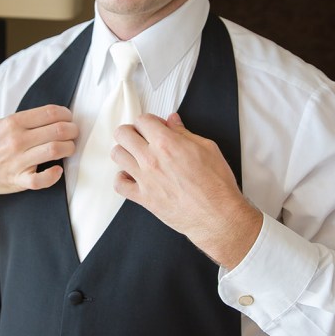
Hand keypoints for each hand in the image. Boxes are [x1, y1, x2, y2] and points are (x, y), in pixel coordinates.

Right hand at [0, 105, 78, 225]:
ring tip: (69, 148)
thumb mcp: (1, 124)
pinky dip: (53, 175)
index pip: (50, 112)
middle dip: (72, 131)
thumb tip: (54, 117)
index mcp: (13, 123)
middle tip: (74, 133)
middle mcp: (16, 140)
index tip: (69, 118)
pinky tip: (57, 170)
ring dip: (69, 148)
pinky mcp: (18, 180)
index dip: (66, 114)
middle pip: (58, 130)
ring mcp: (18, 161)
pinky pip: (41, 180)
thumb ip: (26, 121)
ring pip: (55, 150)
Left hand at [112, 112, 261, 268]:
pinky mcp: (143, 197)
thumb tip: (173, 122)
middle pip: (122, 134)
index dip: (149, 121)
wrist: (217, 215)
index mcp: (167, 143)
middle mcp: (151, 159)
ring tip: (136, 156)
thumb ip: (184, 133)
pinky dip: (122, 178)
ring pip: (117, 155)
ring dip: (125, 152)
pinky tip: (132, 176)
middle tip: (142, 138)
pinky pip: (119, 184)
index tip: (156, 127)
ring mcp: (144, 179)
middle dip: (131, 132)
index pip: (142, 120)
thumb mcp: (207, 148)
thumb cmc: (216, 185)